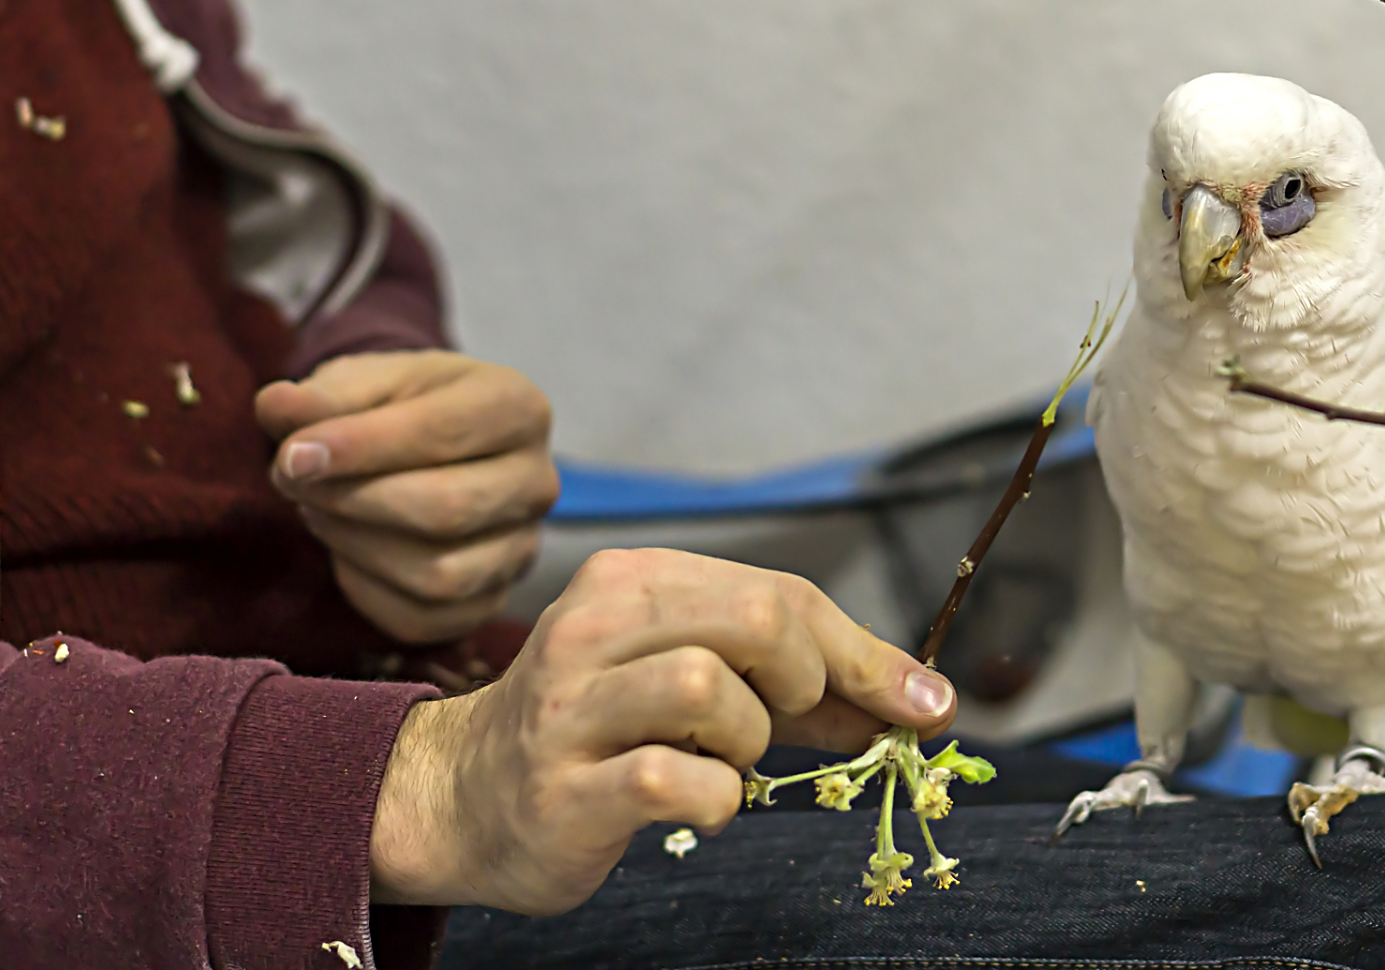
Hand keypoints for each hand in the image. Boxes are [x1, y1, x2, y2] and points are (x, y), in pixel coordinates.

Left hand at [256, 351, 557, 642]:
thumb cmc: (394, 407)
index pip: (442, 434)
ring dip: (356, 546)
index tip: (291, 455)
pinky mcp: (490, 600)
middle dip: (354, 501)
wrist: (421, 446)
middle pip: (446, 510)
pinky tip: (345, 550)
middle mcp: (538, 481)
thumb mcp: (362, 381)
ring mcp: (522, 547)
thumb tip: (277, 406)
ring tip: (318, 510)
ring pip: (437, 574)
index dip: (360, 448)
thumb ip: (323, 395)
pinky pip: (422, 618)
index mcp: (518, 408)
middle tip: (294, 482)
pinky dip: (366, 589)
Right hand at [367, 548, 958, 911]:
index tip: (923, 703)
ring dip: (751, 742)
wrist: (462, 797)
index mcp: (632, 581)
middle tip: (788, 722)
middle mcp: (594, 627)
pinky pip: (676, 783)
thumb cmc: (599, 732)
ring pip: (715, 691)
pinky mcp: (564, 787)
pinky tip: (695, 803)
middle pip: (759, 619)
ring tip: (722, 761)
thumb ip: (797, 685)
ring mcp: (572, 706)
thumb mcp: (692, 684)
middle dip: (807, 681)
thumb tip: (916, 701)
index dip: (864, 651)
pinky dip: (715, 800)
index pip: (779, 591)